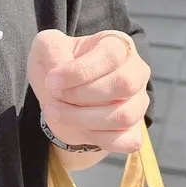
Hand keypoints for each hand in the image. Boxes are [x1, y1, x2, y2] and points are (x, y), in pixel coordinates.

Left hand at [28, 28, 150, 155]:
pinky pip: (128, 141)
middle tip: (56, 96)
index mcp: (118, 45)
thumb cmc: (57, 66)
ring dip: (82, 118)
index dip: (79, 71)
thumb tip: (60, 70)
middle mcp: (136, 72)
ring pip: (124, 116)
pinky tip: (81, 129)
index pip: (111, 55)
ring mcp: (138, 102)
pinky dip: (100, 139)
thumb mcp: (47, 47)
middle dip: (81, 95)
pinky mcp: (135, 130)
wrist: (60, 98)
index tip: (51, 80)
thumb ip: (52, 49)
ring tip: (57, 111)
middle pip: (123, 85)